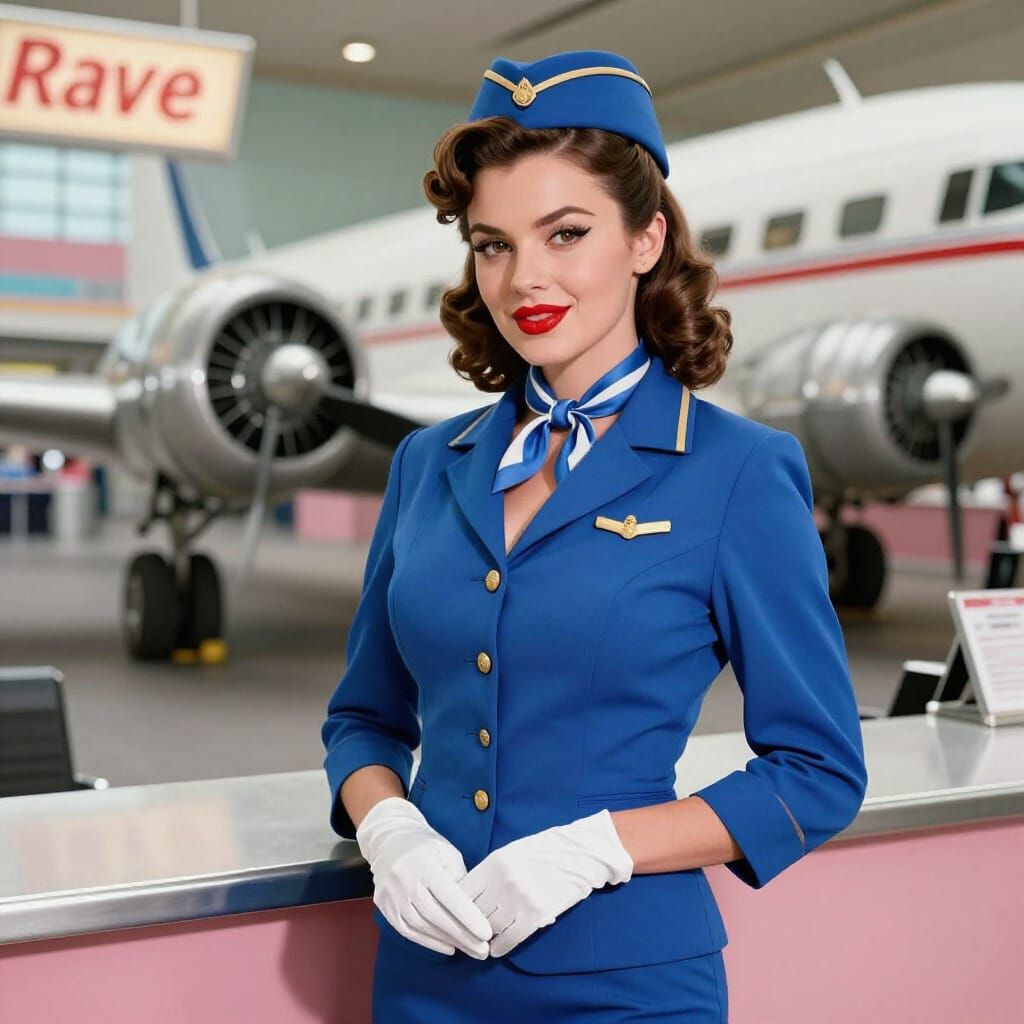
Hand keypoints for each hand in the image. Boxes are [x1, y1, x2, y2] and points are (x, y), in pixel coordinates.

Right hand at [356, 796, 492, 957]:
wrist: (390, 839)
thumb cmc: (427, 846)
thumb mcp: (448, 853)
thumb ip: (460, 879)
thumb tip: (476, 909)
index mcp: (425, 864)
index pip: (449, 896)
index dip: (468, 917)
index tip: (487, 933)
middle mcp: (405, 881)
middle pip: (436, 916)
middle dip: (462, 936)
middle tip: (483, 950)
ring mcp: (392, 896)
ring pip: (422, 926)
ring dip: (448, 941)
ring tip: (470, 949)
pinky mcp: (385, 907)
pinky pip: (408, 931)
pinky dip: (429, 942)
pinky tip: (448, 947)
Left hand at [458, 809, 633, 956]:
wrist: (578, 853)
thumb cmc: (542, 851)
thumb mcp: (509, 853)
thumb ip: (488, 873)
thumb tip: (466, 895)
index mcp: (493, 863)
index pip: (460, 893)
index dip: (454, 907)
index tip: (453, 916)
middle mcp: (502, 882)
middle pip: (471, 913)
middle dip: (466, 925)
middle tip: (463, 934)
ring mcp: (519, 900)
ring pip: (488, 929)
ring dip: (482, 939)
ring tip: (479, 943)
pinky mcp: (535, 916)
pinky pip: (508, 940)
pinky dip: (499, 948)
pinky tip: (496, 948)